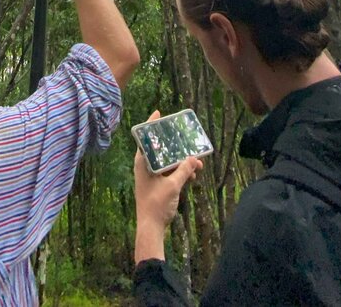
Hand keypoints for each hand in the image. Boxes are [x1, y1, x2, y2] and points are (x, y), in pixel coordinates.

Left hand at [134, 110, 203, 261]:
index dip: (151, 125)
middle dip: (176, 146)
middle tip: (188, 139)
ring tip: (197, 164)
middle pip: (160, 149)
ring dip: (182, 162)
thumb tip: (194, 158)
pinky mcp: (158, 184)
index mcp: (143, 163)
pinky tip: (193, 176)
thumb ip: (184, 170)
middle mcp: (145, 167)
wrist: (151, 227)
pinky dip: (180, 172)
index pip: (145, 138)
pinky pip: (170, 172)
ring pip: (168, 162)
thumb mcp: (173, 185)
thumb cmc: (156, 204)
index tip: (158, 113)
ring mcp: (151, 176)